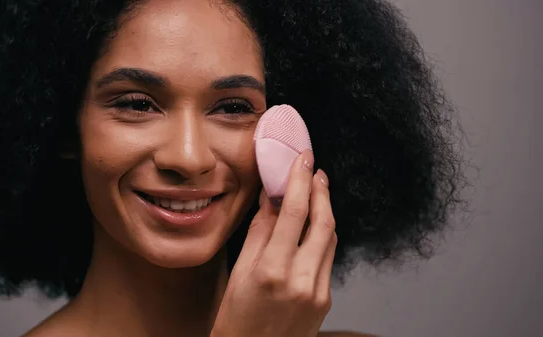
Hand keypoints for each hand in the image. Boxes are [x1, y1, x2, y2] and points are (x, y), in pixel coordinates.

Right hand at [212, 150, 336, 336]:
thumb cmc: (236, 322)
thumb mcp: (238, 274)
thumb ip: (259, 234)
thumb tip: (270, 198)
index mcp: (272, 271)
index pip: (294, 213)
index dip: (300, 180)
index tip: (302, 159)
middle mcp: (301, 281)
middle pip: (323, 222)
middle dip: (320, 191)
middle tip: (314, 170)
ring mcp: (318, 292)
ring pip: (330, 239)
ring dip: (324, 211)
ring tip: (314, 192)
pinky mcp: (325, 300)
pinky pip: (328, 259)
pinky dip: (321, 237)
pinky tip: (311, 227)